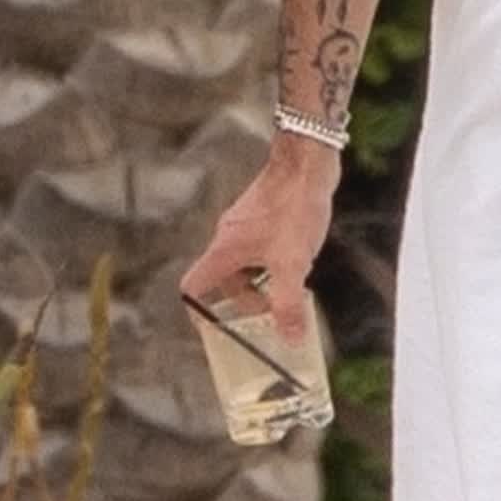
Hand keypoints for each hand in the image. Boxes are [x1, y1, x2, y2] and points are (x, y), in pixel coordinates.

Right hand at [180, 139, 337, 342]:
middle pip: (223, 280)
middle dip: (245, 300)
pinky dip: (273, 258)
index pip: (192, 288)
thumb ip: (288, 303)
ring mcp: (244, 222)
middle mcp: (227, 236)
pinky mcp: (262, 211)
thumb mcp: (292, 262)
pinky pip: (260, 245)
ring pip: (244, 262)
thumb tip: (291, 339)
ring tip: (291, 283)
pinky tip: (300, 256)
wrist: (307, 160)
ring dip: (262, 278)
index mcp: (224, 251)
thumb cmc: (294, 206)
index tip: (222, 329)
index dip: (199, 313)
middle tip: (273, 309)